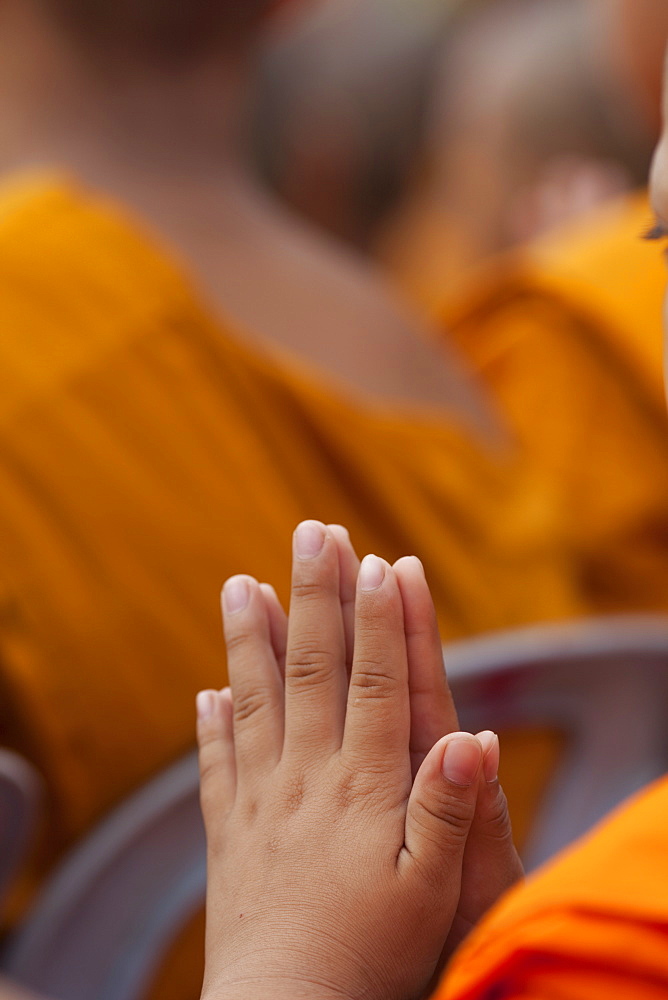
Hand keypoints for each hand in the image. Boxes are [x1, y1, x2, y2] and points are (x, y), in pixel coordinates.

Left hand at [197, 521, 520, 999]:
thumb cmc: (372, 956)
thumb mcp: (431, 892)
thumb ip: (447, 810)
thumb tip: (472, 734)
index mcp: (362, 785)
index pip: (371, 681)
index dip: (377, 619)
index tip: (377, 560)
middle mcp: (306, 777)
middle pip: (311, 668)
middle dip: (314, 595)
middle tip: (311, 532)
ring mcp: (259, 800)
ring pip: (253, 699)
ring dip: (249, 637)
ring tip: (241, 582)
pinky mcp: (227, 832)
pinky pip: (215, 763)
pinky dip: (211, 721)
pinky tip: (206, 689)